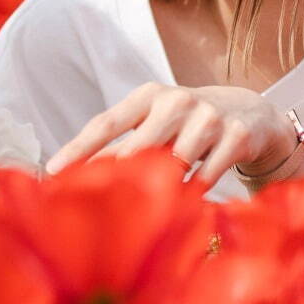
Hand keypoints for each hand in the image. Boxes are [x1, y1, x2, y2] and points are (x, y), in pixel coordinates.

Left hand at [46, 82, 296, 188]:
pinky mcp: (237, 135)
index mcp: (147, 97)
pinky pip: (208, 174)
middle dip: (122, 175)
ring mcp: (209, 117)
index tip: (53, 171)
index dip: (78, 148)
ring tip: (151, 206)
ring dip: (162, 188)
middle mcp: (176, 101)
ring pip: (176, 162)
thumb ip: (121, 146)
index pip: (105, 123)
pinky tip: (186, 202)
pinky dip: (194, 190)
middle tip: (101, 205)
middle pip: (140, 145)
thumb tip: (74, 174)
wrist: (251, 113)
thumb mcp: (154, 125)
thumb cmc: (187, 123)